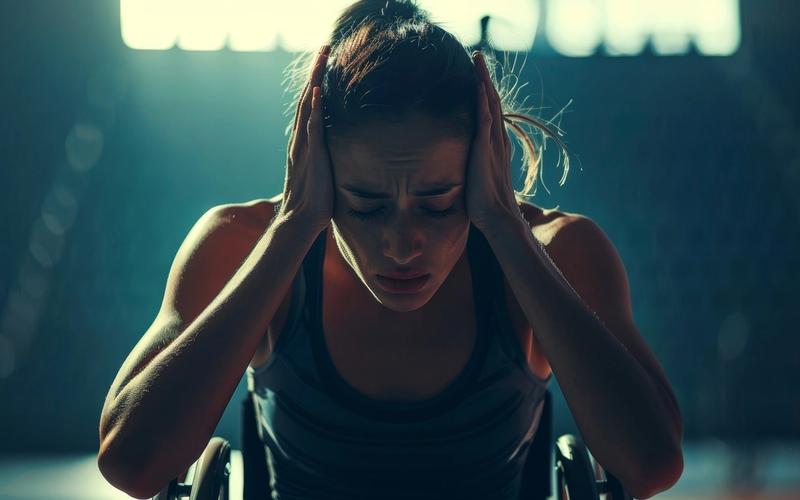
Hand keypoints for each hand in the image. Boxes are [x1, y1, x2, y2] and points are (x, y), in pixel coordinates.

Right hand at [277, 45, 333, 230]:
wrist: (301, 220)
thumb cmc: (313, 202)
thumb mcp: (322, 174)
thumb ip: (325, 160)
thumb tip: (335, 157)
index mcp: (304, 143)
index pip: (309, 107)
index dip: (316, 84)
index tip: (324, 65)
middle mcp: (300, 140)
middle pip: (307, 98)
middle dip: (316, 72)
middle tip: (324, 48)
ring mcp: (304, 146)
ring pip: (308, 106)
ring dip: (315, 80)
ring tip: (322, 57)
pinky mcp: (311, 156)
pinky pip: (312, 127)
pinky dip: (314, 108)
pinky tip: (317, 91)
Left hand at [465, 50, 523, 231]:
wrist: (497, 216)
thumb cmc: (485, 202)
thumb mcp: (477, 176)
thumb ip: (473, 164)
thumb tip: (463, 163)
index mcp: (495, 145)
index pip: (490, 111)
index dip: (484, 91)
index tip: (477, 74)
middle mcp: (497, 140)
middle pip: (492, 101)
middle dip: (484, 77)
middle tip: (477, 56)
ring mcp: (493, 144)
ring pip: (491, 105)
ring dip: (483, 82)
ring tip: (477, 62)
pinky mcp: (486, 151)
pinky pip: (486, 122)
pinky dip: (484, 103)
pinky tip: (479, 88)